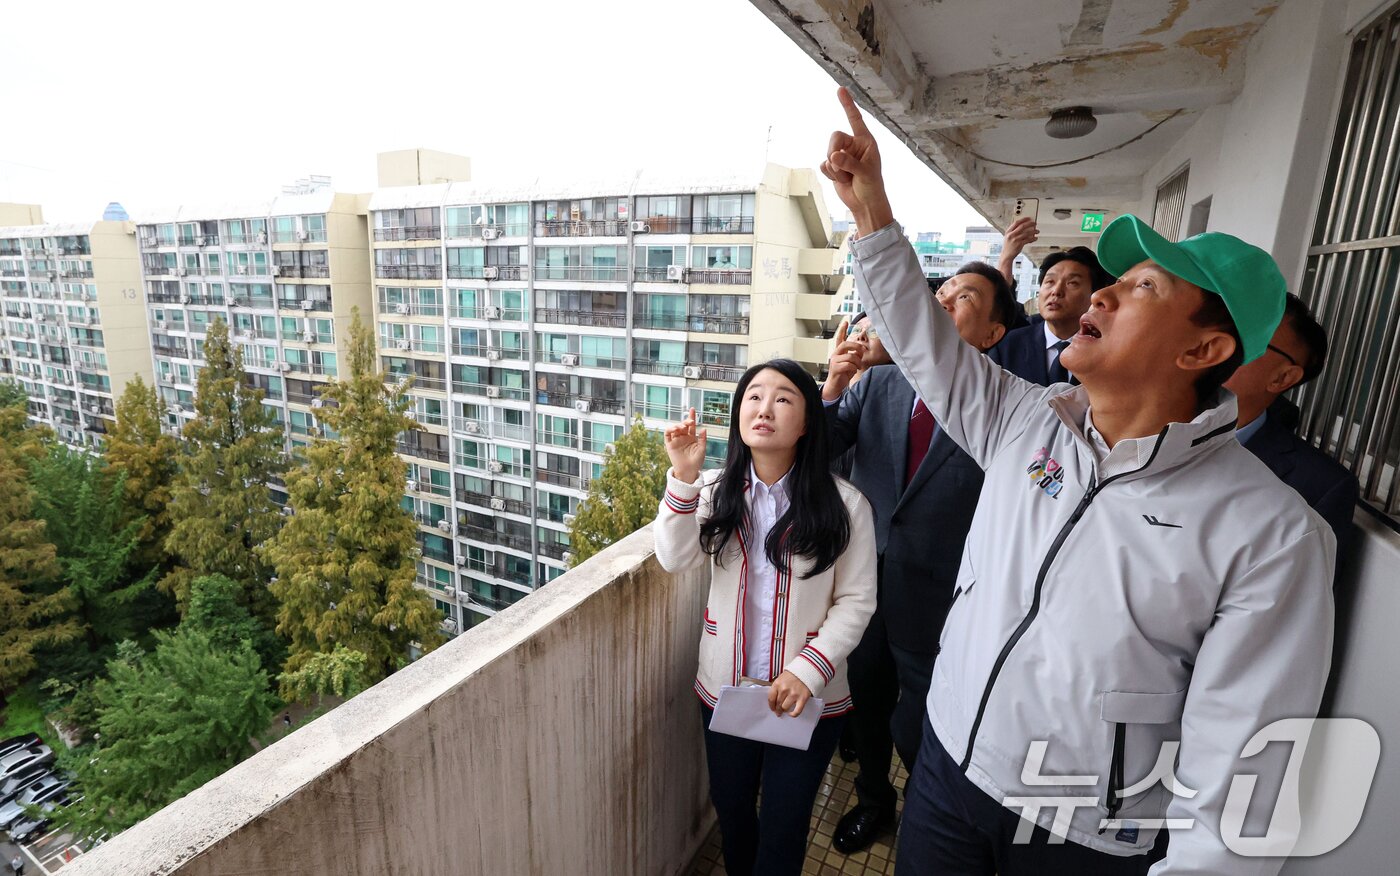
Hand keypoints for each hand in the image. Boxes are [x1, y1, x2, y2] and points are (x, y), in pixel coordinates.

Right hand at [663, 407, 706, 483]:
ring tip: (682, 427)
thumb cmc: (697, 462)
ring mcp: (676, 440)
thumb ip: (702, 439)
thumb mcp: (702, 450)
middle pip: (683, 425)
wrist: (688, 471)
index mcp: (692, 437)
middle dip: (685, 421)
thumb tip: (703, 428)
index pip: (691, 425)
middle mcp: (683, 437)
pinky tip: (673, 429)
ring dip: (677, 425)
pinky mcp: (669, 444)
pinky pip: (667, 435)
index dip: (691, 416)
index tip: (692, 409)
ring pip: (675, 428)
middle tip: (689, 422)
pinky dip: (669, 430)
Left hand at [767, 671, 813, 716]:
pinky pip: (797, 711)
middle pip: (778, 704)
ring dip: (784, 711)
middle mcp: (784, 689)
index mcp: (777, 684)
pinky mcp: (802, 698)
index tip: (772, 708)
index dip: (771, 705)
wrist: (806, 670)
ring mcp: (793, 694)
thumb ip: (777, 688)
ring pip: (785, 708)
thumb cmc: (792, 675)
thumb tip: (774, 700)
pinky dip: (793, 714)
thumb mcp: (781, 678)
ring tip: (785, 711)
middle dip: (777, 710)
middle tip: (778, 712)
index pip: (771, 698)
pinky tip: (791, 713)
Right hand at [821, 87, 893, 232]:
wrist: (864, 203)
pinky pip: (823, 165)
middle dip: (834, 152)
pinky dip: (830, 175)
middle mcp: (853, 146)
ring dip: (835, 169)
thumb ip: (850, 163)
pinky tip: (841, 180)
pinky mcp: (833, 167)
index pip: (855, 119)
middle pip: (834, 138)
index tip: (840, 89)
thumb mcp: (865, 173)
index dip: (847, 104)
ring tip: (847, 177)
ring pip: (827, 153)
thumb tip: (832, 157)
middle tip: (839, 165)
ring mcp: (842, 156)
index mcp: (865, 141)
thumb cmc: (872, 186)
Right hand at [823, 319, 866, 401]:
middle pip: (846, 344)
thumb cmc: (843, 374)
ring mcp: (834, 361)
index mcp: (838, 352)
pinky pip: (849, 365)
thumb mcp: (850, 363)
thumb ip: (853, 355)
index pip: (839, 338)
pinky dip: (853, 368)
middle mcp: (835, 354)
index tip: (846, 321)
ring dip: (857, 362)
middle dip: (856, 347)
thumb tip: (861, 351)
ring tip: (857, 366)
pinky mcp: (836, 368)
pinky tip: (853, 371)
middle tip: (862, 352)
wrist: (835, 386)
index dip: (842, 329)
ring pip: (850, 356)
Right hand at [1002, 216, 1038, 258]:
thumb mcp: (1008, 237)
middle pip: (1022, 226)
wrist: (1006, 255)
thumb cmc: (1008, 247)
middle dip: (1030, 224)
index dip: (1023, 219)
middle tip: (1034, 223)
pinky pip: (1028, 240)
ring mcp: (1015, 239)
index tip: (1028, 218)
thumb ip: (1013, 232)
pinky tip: (1035, 238)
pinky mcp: (1019, 244)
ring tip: (1037, 231)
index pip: (1016, 223)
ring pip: (1027, 233)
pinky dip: (1033, 238)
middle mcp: (1011, 235)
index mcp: (1008, 232)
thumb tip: (1022, 227)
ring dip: (1033, 231)